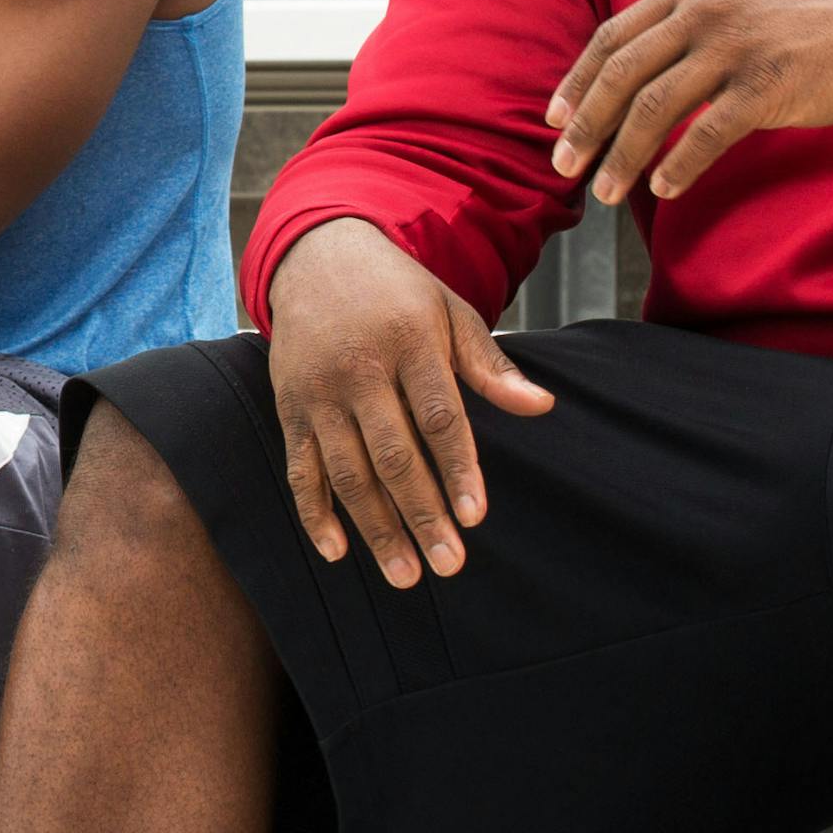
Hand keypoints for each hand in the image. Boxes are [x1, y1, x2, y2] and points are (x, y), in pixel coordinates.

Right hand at [265, 215, 555, 589]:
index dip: (457, 468)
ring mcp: (318, 391)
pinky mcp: (289, 407)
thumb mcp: (450, 312)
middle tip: (448, 565)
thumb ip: (490, 365)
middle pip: (392, 455)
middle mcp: (358, 369)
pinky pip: (300, 468)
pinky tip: (338, 552)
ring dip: (375, 528)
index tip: (475, 516)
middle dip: (421, 514)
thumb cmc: (397, 292)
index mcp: (407, 341)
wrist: (317, 256)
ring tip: (405, 575)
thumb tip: (542, 406)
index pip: (438, 416)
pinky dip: (314, 513)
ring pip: (347, 472)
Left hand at [549, 0, 832, 205]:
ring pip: (655, 109)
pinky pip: (706, 135)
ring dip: (622, 157)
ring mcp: (737, 47)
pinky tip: (664, 190)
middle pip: (623, 75)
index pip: (613, 37)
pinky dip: (677, 167)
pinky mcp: (768, 86)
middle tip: (563, 166)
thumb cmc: (811, 22)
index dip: (578, 82)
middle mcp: (706, 11)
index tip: (556, 118)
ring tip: (604, 192)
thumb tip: (633, 68)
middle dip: (585, 126)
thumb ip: (688, 22)